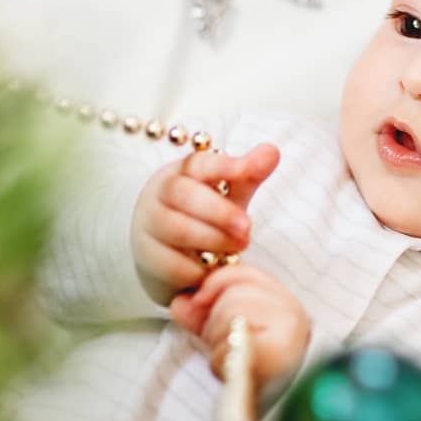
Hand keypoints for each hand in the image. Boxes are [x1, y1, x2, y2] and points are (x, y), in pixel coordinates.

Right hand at [131, 143, 279, 304]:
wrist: (172, 254)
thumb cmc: (208, 217)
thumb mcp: (230, 194)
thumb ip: (249, 175)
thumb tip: (272, 151)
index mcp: (182, 173)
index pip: (199, 163)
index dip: (224, 166)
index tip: (249, 169)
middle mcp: (160, 195)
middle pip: (184, 194)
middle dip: (220, 211)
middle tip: (247, 227)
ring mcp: (149, 227)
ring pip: (177, 229)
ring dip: (213, 239)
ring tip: (240, 246)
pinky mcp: (148, 260)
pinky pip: (173, 264)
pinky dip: (199, 268)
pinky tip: (218, 268)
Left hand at [169, 264, 311, 397]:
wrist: (270, 413)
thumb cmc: (253, 372)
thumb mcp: (229, 333)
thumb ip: (205, 313)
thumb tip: (181, 301)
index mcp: (287, 304)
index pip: (248, 274)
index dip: (216, 283)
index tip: (199, 299)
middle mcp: (295, 316)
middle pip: (234, 297)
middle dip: (215, 322)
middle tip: (223, 342)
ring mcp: (289, 336)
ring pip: (230, 317)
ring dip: (217, 342)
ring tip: (231, 358)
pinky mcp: (276, 358)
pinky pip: (230, 347)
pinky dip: (220, 361)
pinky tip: (231, 371)